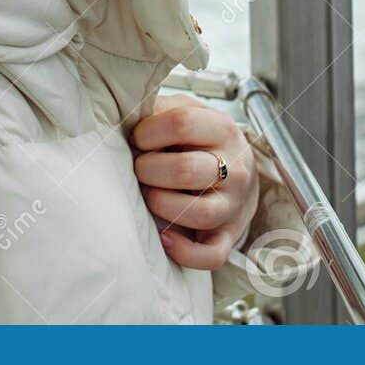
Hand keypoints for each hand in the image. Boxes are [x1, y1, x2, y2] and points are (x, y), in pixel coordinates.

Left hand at [131, 93, 259, 269]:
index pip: (181, 123)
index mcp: (223, 129)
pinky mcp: (229, 236)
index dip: (148, 132)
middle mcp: (235, 168)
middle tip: (140, 168)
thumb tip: (124, 115)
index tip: (139, 138)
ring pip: (198, 213)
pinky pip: (210, 255)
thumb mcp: (187, 112)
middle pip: (185, 170)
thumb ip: (160, 110)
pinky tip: (163, 238)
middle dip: (148, 170)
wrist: (240, 170)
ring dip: (161, 205)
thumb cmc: (202, 140)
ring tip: (149, 195)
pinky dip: (184, 251)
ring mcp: (234, 205)